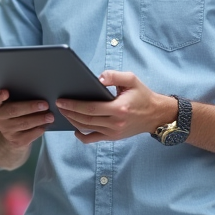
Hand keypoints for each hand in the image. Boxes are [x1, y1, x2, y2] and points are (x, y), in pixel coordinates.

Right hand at [0, 89, 53, 151]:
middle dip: (30, 107)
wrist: (11, 134)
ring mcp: (6, 131)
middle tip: (45, 105)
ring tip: (50, 116)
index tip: (6, 92)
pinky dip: (39, 129)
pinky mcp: (16, 141)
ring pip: (24, 124)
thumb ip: (16, 96)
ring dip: (39, 119)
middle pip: (14, 111)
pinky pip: (30, 135)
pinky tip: (46, 124)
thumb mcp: (10, 103)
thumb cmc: (14, 112)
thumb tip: (37, 91)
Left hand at [56, 71, 175, 143]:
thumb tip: (98, 79)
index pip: (90, 108)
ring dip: (73, 121)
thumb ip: (114, 76)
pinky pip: (93, 139)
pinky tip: (75, 129)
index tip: (62, 100)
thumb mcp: (132, 80)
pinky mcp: (113, 137)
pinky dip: (82, 136)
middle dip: (69, 112)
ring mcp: (113, 132)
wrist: (156, 114)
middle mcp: (115, 123)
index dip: (74, 105)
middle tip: (58, 104)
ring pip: (87, 129)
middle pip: (85, 120)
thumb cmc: (143, 95)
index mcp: (119, 108)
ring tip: (64, 112)